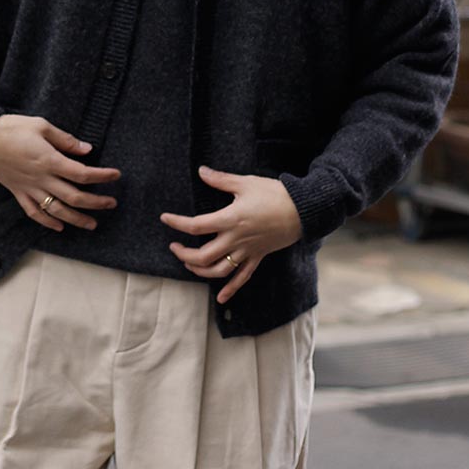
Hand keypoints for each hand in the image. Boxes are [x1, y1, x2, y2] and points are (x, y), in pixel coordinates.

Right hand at [0, 114, 120, 231]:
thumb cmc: (11, 128)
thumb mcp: (41, 125)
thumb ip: (65, 139)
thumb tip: (87, 149)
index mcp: (49, 160)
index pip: (81, 173)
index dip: (101, 176)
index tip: (116, 175)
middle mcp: (41, 179)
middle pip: (73, 197)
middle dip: (95, 202)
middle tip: (111, 203)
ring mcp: (28, 188)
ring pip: (56, 210)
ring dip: (76, 219)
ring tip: (92, 224)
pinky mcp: (18, 192)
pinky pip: (34, 213)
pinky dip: (47, 222)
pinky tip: (59, 226)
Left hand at [160, 165, 303, 303]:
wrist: (302, 211)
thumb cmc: (274, 194)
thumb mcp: (245, 183)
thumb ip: (220, 180)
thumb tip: (201, 171)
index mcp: (230, 219)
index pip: (196, 226)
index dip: (177, 223)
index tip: (165, 219)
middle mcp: (236, 239)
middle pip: (203, 256)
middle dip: (184, 255)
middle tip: (174, 247)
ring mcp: (247, 252)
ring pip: (218, 270)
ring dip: (200, 271)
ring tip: (188, 264)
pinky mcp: (257, 258)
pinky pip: (242, 278)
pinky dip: (230, 290)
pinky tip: (220, 298)